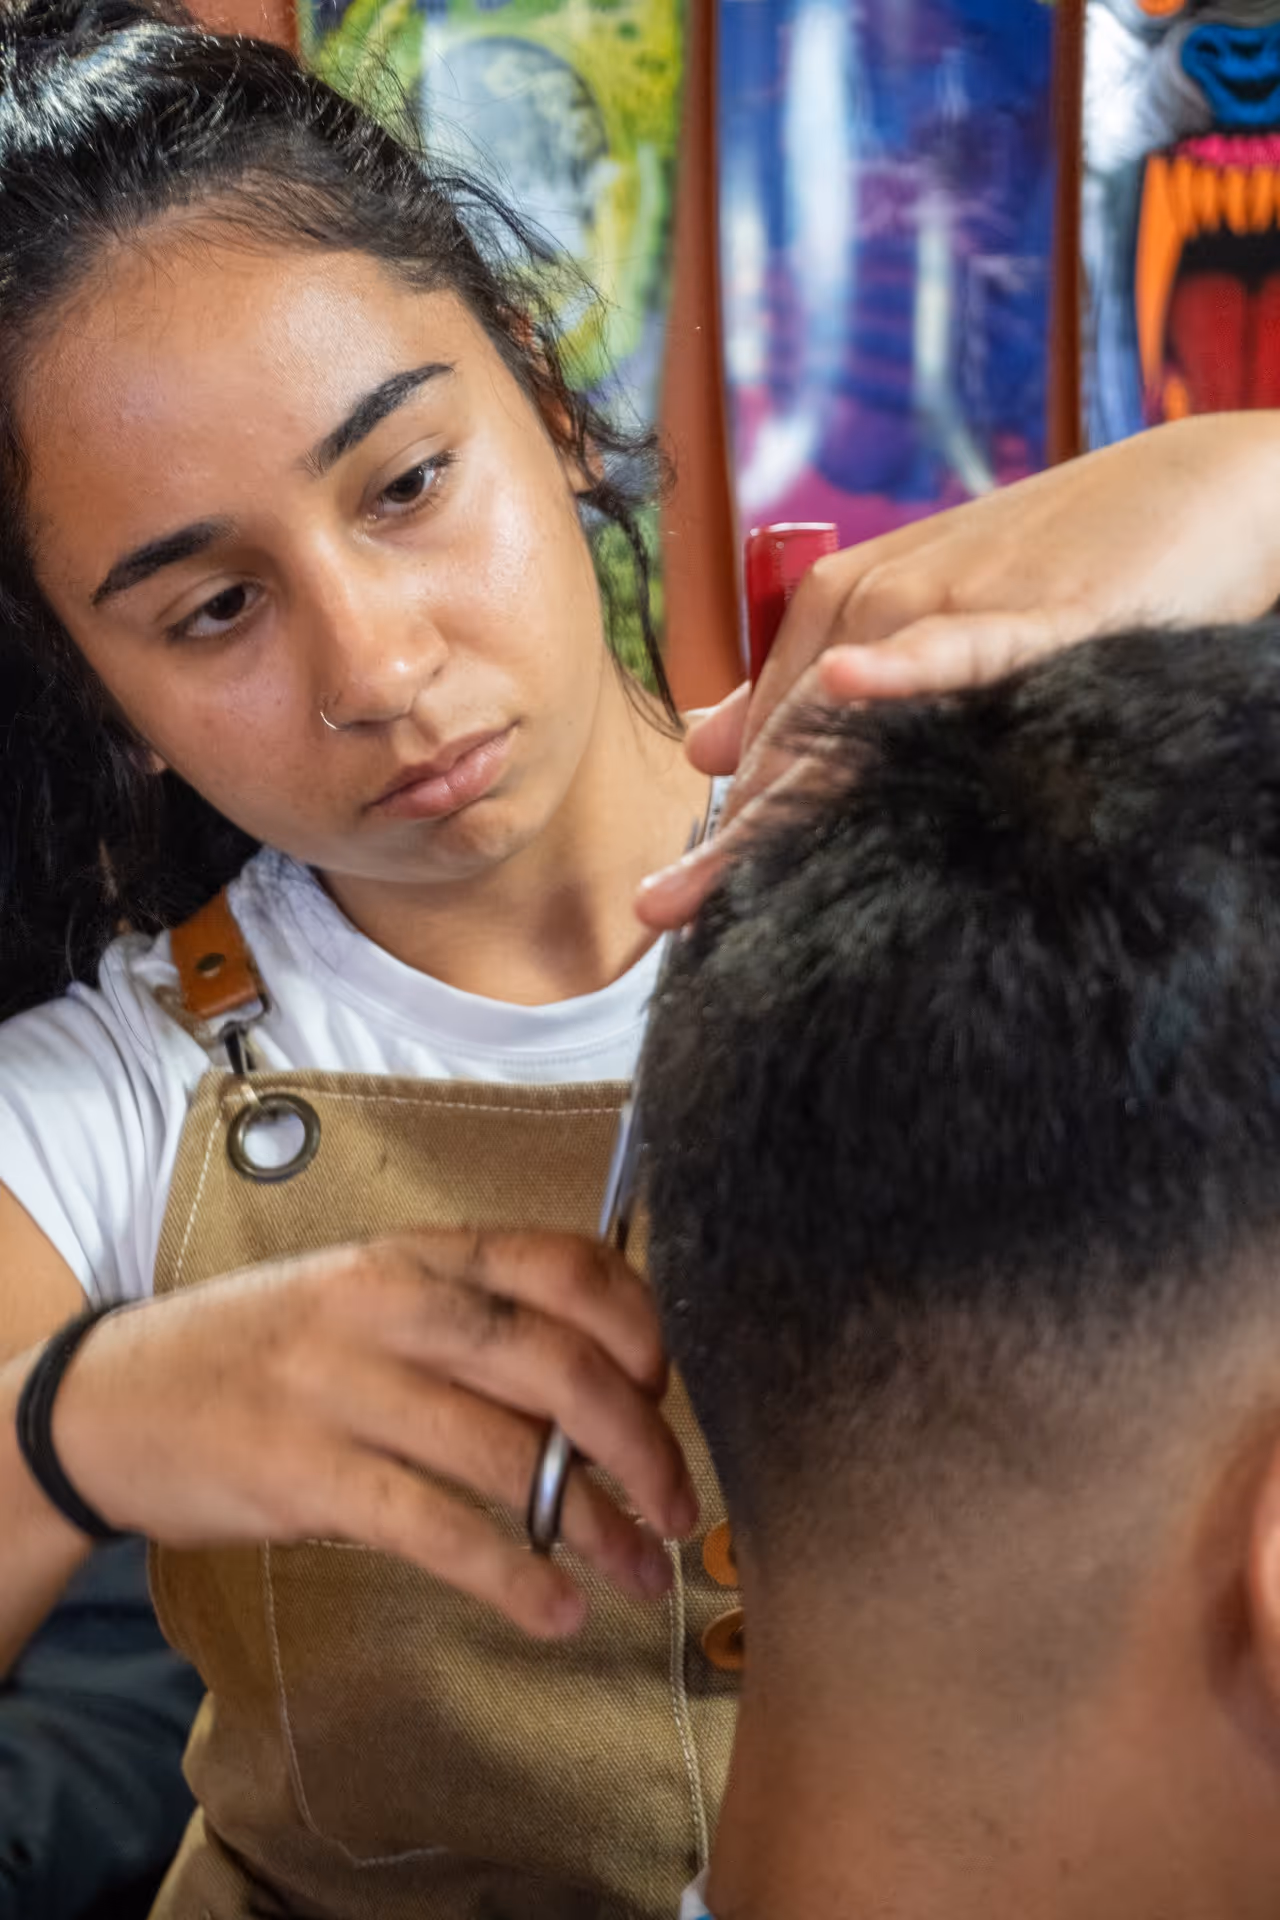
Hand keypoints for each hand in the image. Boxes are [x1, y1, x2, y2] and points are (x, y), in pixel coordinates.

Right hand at [52, 1229, 697, 1639]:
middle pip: (558, 1363)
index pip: (564, 1262)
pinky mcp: (307, 1474)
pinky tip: (556, 1612)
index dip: (642, 1326)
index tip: (670, 1388)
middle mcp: (390, 1304)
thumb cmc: (270, 1345)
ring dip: (596, 1525)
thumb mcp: (366, 1294)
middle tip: (682, 1507)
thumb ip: (471, 1316)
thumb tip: (605, 1378)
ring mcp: (345, 1387)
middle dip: (641, 1443)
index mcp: (417, 1252)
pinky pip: (434, 1528)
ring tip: (644, 1576)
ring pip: (507, 1453)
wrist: (114, 1397)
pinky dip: (510, 1576)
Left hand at [638, 413, 1279, 926]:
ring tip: (711, 883)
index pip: (766, 741)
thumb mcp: (924, 616)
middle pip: (788, 744)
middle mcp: (876, 605)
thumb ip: (812, 675)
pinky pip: (962, 649)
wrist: (1193, 491)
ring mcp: (951, 604)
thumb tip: (705, 748)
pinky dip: (910, 668)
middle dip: (725, 838)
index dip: (720, 829)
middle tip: (657, 915)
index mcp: (842, 608)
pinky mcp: (1040, 613)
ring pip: (850, 721)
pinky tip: (851, 685)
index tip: (666, 907)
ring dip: (784, 803)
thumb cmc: (1057, 566)